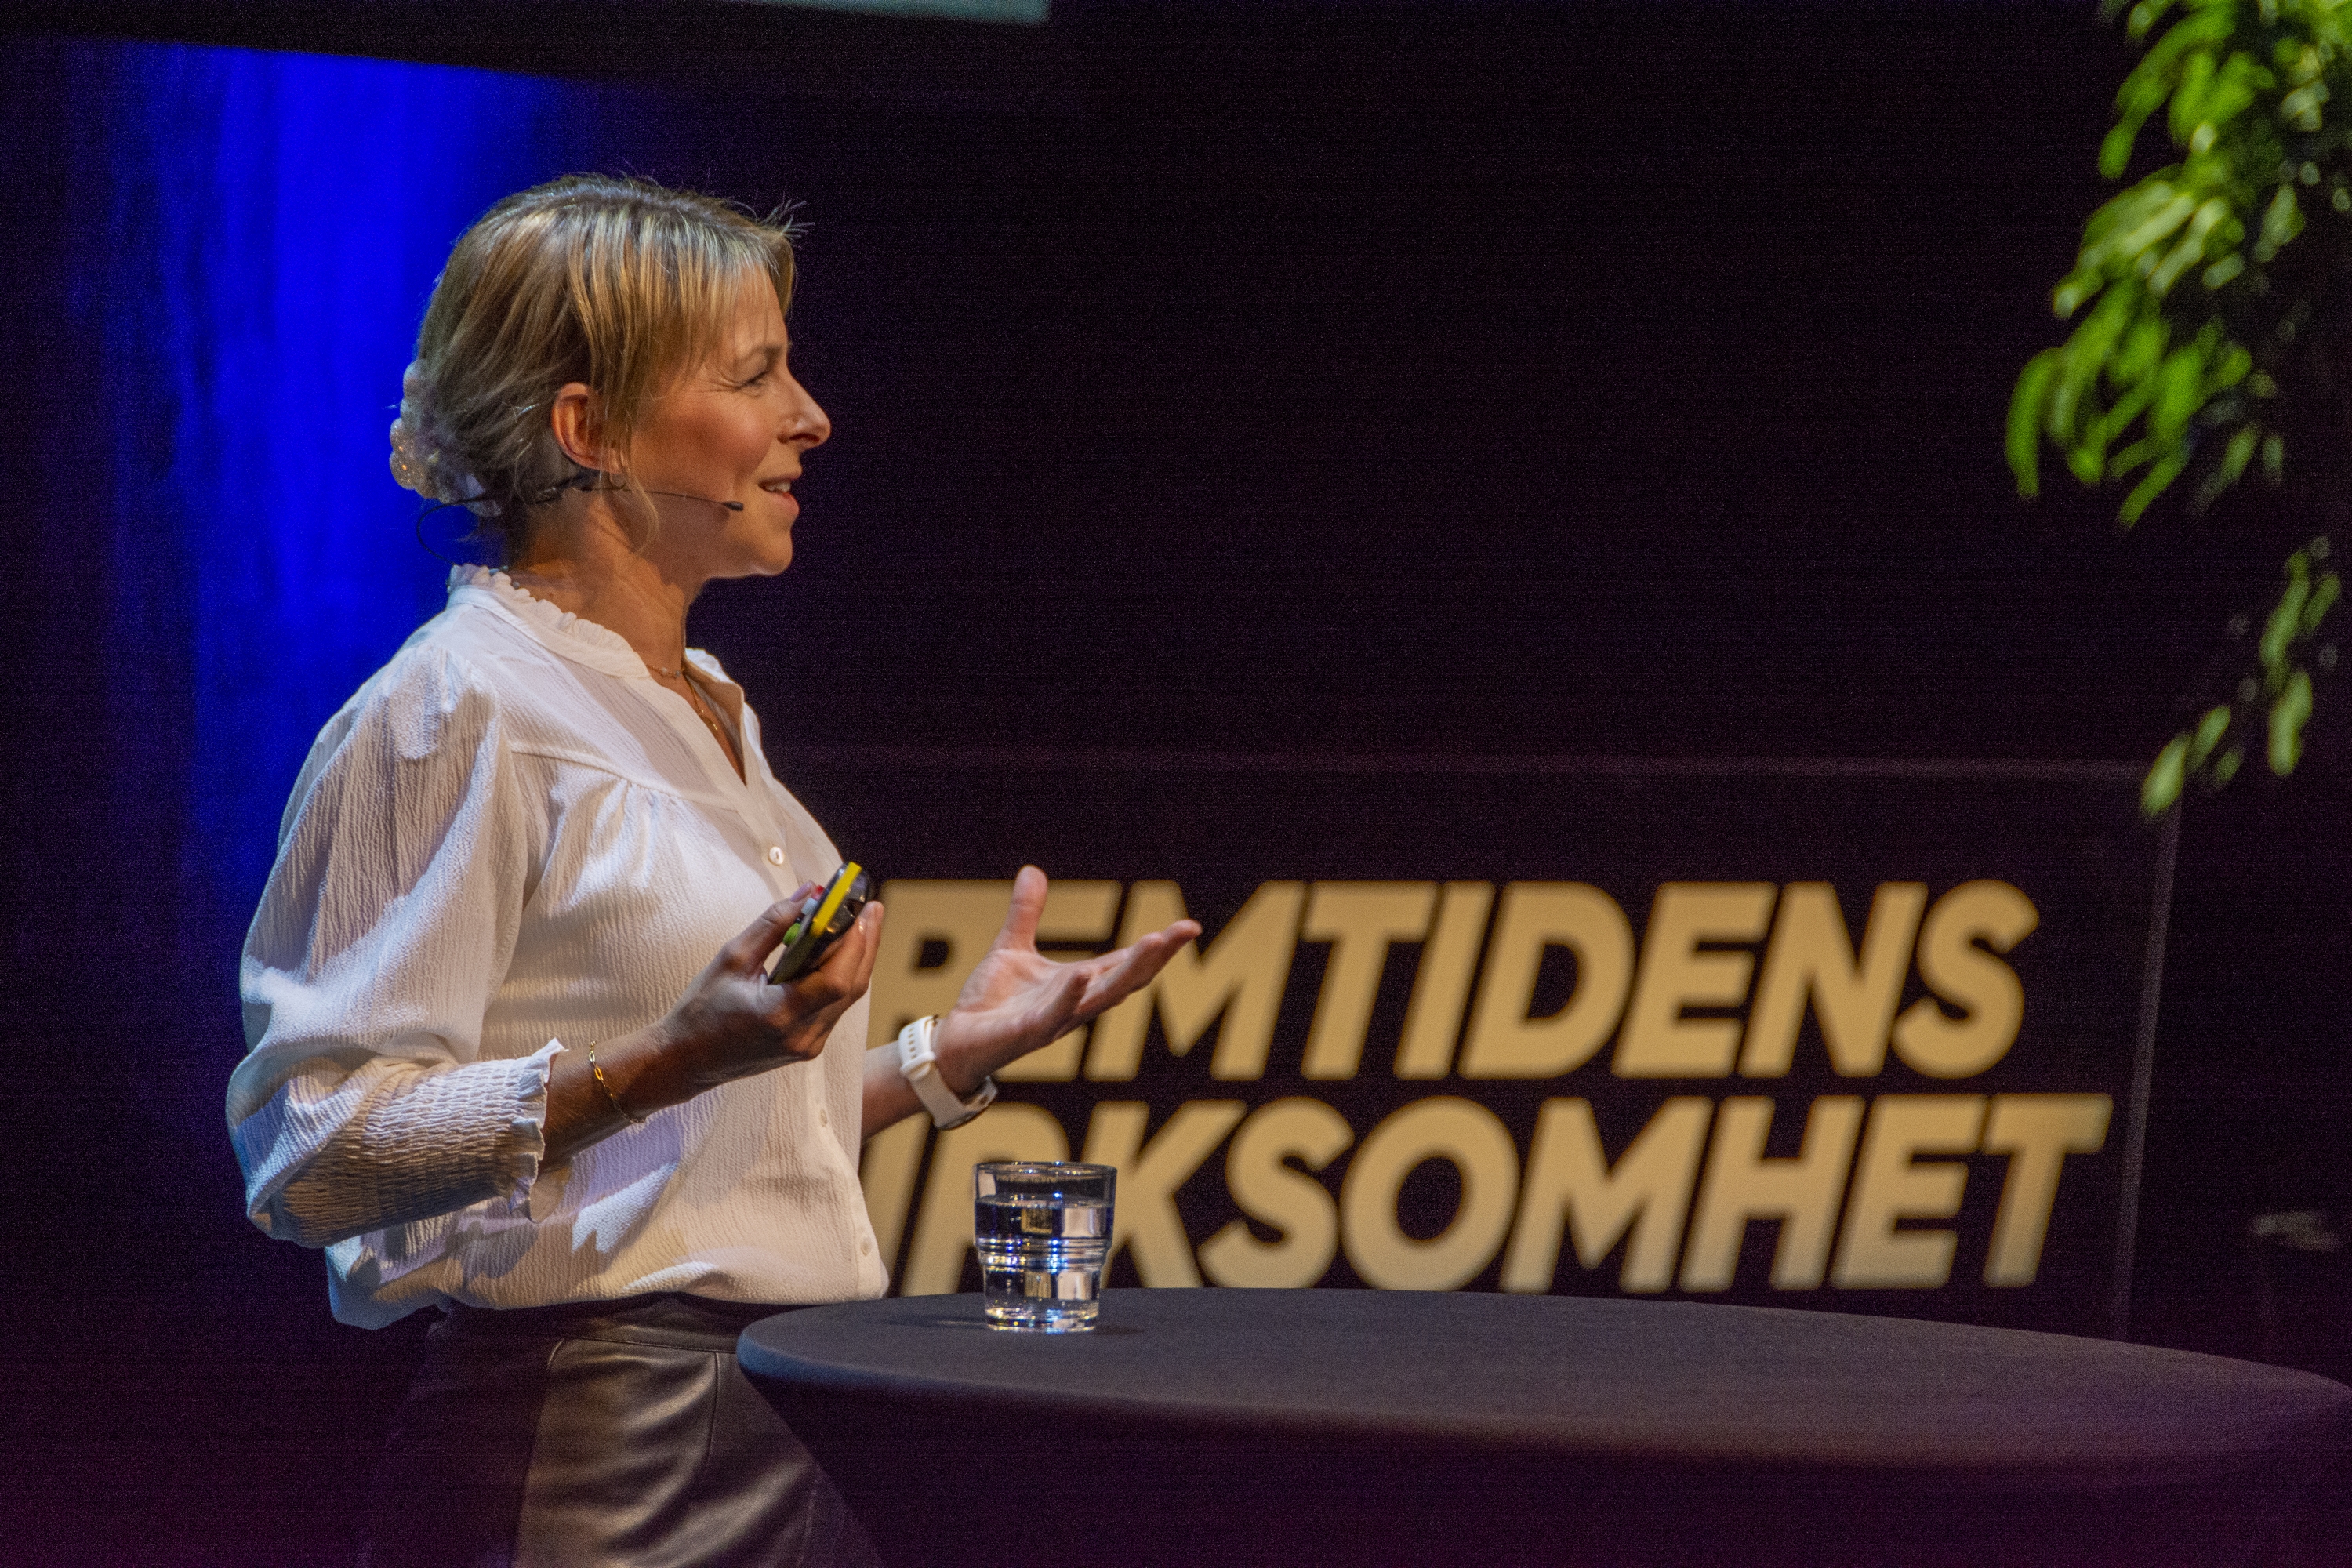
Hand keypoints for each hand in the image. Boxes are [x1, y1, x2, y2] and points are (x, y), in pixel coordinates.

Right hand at [659, 884, 883, 1090]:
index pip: (836, 979)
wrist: (687, 1060)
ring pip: (848, 996)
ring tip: (858, 922)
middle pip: (852, 986)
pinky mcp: (809, 1045)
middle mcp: (802, 1036)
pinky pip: (836, 1005)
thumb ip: (773, 924)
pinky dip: (841, 975)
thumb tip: (808, 893)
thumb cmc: (702, 1009)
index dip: (855, 942)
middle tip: (870, 907)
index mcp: (779, 1015)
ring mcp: (808, 1045)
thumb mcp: (732, 958)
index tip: (862, 909)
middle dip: (866, 943)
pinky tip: (838, 951)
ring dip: (856, 958)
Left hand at [931, 866, 1199, 1089]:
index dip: (1158, 947)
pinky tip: (1083, 973)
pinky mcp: (1030, 1032)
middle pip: (1126, 979)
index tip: (1189, 927)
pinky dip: (1070, 995)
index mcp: (1078, 984)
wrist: (958, 1041)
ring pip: (1102, 997)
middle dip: (1157, 956)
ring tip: (1155, 942)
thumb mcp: (1012, 948)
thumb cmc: (991, 1003)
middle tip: (1184, 931)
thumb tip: (1033, 869)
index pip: (1125, 963)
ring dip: (1130, 971)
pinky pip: (1054, 1014)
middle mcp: (1076, 1004)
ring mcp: (1057, 1020)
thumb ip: (1027, 913)